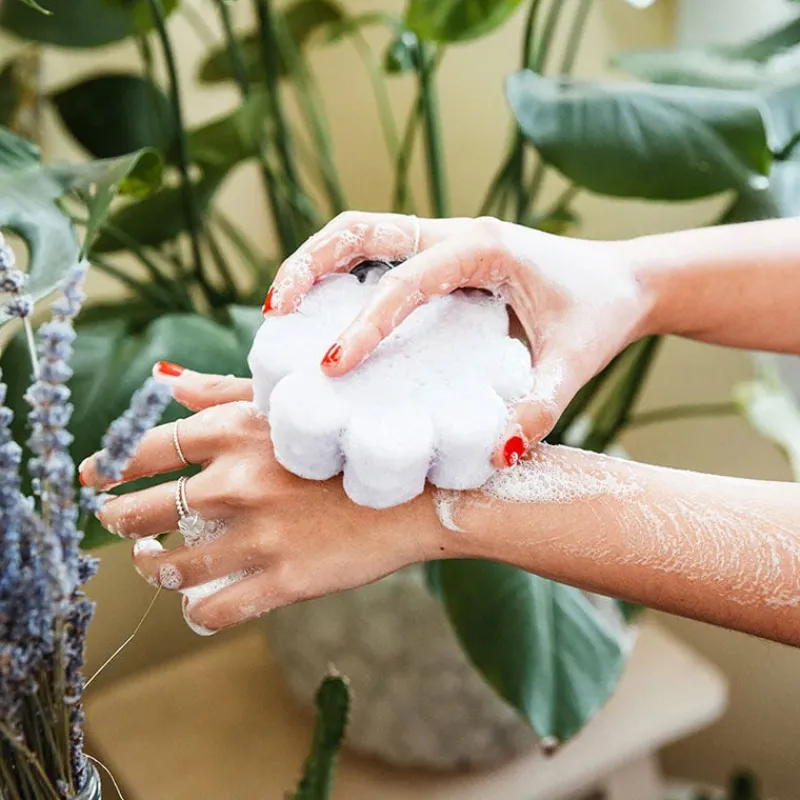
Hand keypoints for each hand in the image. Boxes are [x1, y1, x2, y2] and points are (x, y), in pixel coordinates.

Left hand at [80, 369, 444, 633]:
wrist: (419, 491)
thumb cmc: (350, 439)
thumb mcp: (287, 404)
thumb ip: (221, 392)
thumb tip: (164, 380)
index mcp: (234, 431)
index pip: (144, 450)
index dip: (107, 468)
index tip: (94, 480)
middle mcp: (236, 482)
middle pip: (139, 511)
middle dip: (119, 521)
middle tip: (124, 527)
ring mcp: (258, 535)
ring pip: (168, 567)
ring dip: (152, 568)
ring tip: (157, 562)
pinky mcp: (283, 581)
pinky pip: (211, 611)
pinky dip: (195, 610)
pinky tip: (199, 602)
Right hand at [267, 212, 653, 464]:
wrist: (623, 281)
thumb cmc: (598, 316)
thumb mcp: (574, 364)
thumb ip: (540, 407)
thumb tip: (496, 452)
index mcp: (484, 250)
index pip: (407, 281)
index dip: (364, 323)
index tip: (332, 366)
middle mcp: (455, 235)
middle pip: (361, 229)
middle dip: (309, 264)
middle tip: (274, 312)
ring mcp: (443, 241)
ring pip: (359, 234)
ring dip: (312, 262)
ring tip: (277, 310)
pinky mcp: (438, 257)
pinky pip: (376, 257)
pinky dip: (337, 276)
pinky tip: (318, 316)